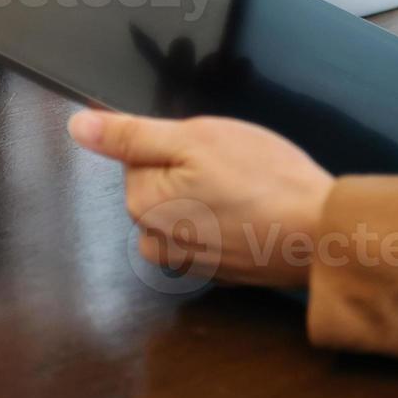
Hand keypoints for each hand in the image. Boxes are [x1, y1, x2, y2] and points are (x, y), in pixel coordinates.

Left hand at [69, 109, 334, 289]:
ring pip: (186, 209)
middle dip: (192, 168)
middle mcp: (157, 241)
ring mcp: (190, 261)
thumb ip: (131, 134)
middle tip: (235, 164)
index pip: (139, 155)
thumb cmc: (264, 180)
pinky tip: (255, 211)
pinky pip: (211, 233)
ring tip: (247, 188)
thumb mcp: (196, 137)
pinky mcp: (221, 271)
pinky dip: (228, 220)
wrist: (320, 233)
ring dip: (209, 196)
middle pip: (160, 184)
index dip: (176, 141)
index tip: (211, 145)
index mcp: (143, 205)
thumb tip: (78, 126)